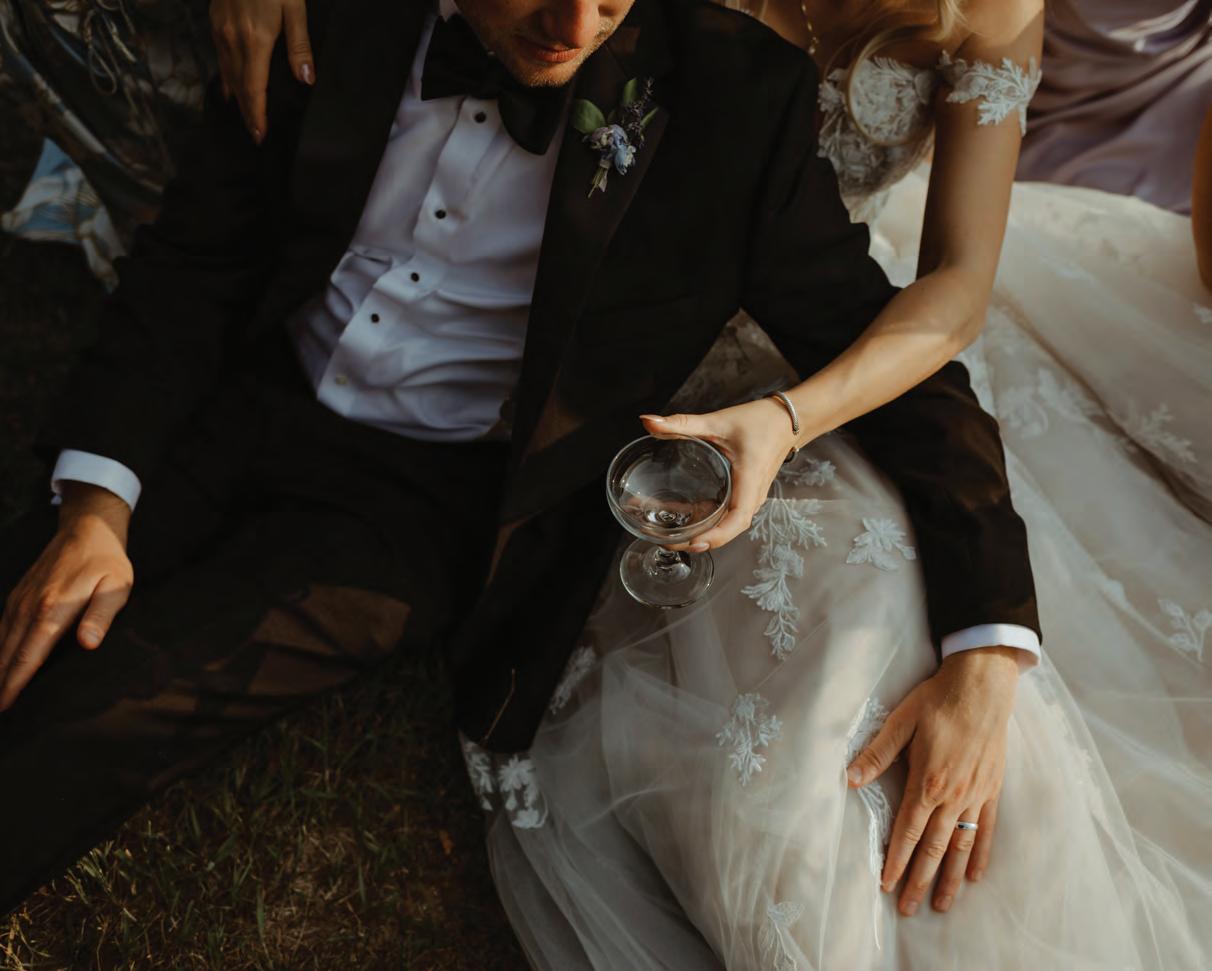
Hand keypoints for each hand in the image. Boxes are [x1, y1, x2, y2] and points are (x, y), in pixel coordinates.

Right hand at [0, 484, 133, 710]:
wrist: (87, 530)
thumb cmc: (107, 562)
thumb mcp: (117, 587)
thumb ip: (101, 616)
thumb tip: (88, 644)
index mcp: (53, 609)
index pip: (30, 655)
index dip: (16, 682)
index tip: (4, 706)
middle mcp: (29, 607)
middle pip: (8, 654)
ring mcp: (19, 601)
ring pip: (0, 642)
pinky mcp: (17, 596)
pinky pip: (1, 628)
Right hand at [210, 0, 314, 141]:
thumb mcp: (294, 8)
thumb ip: (300, 46)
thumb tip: (305, 80)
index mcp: (255, 41)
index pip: (254, 89)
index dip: (257, 115)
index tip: (260, 135)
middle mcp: (232, 39)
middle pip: (239, 86)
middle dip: (247, 112)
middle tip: (254, 135)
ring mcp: (220, 28)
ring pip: (227, 71)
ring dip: (236, 96)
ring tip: (244, 116)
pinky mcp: (216, 18)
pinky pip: (219, 55)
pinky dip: (225, 74)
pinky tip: (229, 83)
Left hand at [639, 398, 799, 551]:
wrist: (786, 421)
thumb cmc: (759, 421)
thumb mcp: (717, 422)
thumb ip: (682, 423)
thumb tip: (648, 421)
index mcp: (749, 481)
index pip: (738, 519)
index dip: (717, 535)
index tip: (694, 542)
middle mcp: (752, 496)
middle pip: (728, 530)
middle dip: (698, 540)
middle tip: (666, 541)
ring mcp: (749, 498)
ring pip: (726, 525)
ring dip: (701, 533)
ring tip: (669, 534)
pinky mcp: (745, 495)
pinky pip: (727, 515)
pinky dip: (706, 520)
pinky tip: (684, 517)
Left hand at [846, 646, 1019, 915]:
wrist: (982, 686)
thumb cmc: (937, 700)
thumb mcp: (900, 722)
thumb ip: (876, 754)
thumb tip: (848, 778)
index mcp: (927, 781)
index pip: (908, 832)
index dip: (896, 861)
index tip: (886, 886)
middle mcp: (953, 796)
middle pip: (934, 849)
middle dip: (919, 881)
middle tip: (908, 909)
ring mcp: (976, 795)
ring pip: (961, 847)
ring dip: (949, 878)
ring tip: (941, 905)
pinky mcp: (992, 789)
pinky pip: (986, 830)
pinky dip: (980, 855)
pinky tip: (974, 875)